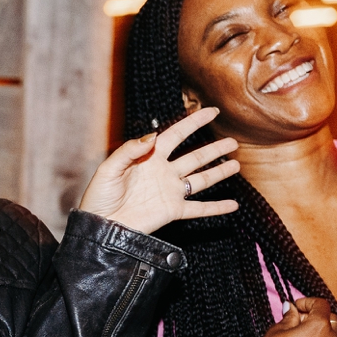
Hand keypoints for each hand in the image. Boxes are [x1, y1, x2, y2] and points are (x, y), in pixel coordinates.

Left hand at [78, 106, 240, 233]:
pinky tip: (233, 205)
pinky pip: (199, 209)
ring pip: (200, 179)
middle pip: (195, 157)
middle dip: (214, 149)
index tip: (211, 111)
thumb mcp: (109, 168)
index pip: (176, 134)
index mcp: (149, 158)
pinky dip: (216, 207)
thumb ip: (130, 150)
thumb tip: (153, 136)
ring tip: (236, 164)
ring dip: (219, 172)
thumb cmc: (99, 196)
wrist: (100, 226)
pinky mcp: (172, 211)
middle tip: (233, 141)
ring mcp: (170, 192)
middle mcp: (163, 173)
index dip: (193, 122)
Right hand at [232, 298, 336, 336]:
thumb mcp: (276, 331)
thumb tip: (292, 308)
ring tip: (302, 336)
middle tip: (298, 320)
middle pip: (332, 320)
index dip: (308, 302)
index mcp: (319, 327)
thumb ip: (290, 317)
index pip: (322, 305)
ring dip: (322, 332)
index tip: (296, 307)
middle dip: (317, 316)